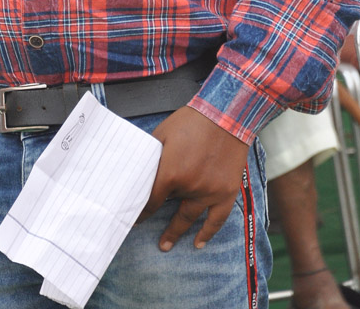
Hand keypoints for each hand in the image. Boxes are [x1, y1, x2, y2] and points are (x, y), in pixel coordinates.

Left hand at [141, 105, 250, 249]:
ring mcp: (210, 192)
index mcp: (171, 172)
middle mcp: (190, 187)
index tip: (133, 219)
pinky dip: (208, 232)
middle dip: (156, 222)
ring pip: (190, 218)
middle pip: (169, 209)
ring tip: (166, 245)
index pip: (151, 200)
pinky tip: (199, 242)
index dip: (141, 212)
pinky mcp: (226, 192)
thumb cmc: (191, 121)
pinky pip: (217, 219)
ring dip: (177, 232)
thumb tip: (142, 172)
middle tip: (146, 233)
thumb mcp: (162, 134)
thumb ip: (153, 157)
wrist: (226, 115)